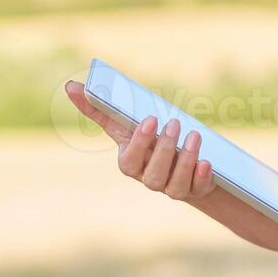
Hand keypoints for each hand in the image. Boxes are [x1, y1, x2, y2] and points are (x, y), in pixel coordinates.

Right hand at [63, 80, 216, 201]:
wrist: (177, 158)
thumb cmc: (148, 137)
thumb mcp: (127, 123)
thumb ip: (100, 109)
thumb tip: (70, 86)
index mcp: (131, 163)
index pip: (130, 160)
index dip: (140, 143)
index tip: (150, 119)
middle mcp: (149, 180)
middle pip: (153, 175)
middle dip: (165, 149)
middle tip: (174, 124)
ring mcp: (171, 188)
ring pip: (175, 186)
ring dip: (185, 160)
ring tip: (195, 136)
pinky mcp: (193, 189)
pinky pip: (197, 189)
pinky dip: (202, 177)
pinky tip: (207, 162)